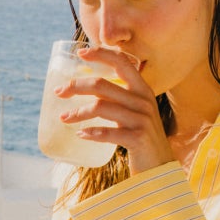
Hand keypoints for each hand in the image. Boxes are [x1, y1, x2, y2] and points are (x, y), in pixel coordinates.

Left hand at [58, 47, 172, 173]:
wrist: (160, 166)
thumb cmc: (140, 137)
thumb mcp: (134, 112)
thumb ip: (118, 99)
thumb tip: (86, 89)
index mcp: (142, 89)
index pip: (122, 62)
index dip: (101, 54)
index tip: (81, 52)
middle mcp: (143, 100)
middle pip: (102, 85)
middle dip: (76, 86)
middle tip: (58, 92)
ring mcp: (142, 119)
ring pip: (101, 107)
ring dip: (78, 112)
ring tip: (64, 118)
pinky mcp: (138, 138)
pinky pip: (109, 132)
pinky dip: (92, 133)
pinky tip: (81, 134)